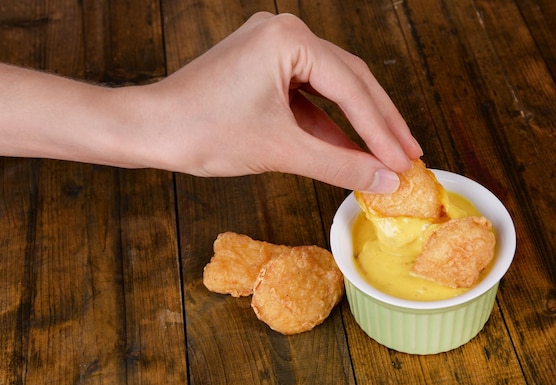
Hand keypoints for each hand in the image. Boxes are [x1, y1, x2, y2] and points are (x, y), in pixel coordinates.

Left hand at [124, 12, 422, 191]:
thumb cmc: (201, 130)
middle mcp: (284, 33)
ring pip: (330, 91)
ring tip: (387, 154)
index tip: (405, 160)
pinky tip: (348, 150)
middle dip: (378, 124)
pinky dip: (326, 125)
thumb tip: (384, 180)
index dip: (382, 131)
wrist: (148, 130)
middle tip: (408, 154)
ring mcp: (272, 49)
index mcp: (289, 39)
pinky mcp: (263, 69)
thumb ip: (339, 165)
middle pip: (349, 82)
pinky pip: (306, 97)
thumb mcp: (280, 149)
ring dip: (355, 126)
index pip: (352, 88)